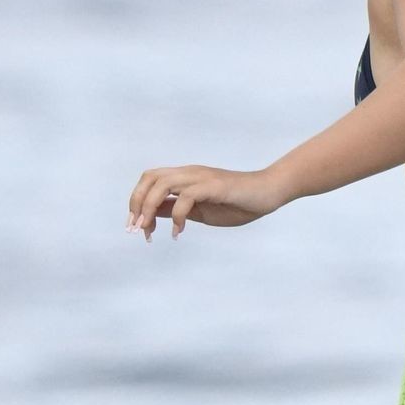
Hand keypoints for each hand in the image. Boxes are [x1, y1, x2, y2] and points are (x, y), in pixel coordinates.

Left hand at [126, 166, 287, 239]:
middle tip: (137, 229)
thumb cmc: (238, 203)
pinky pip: (186, 197)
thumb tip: (152, 214)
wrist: (268, 193)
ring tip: (149, 230)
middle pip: (150, 178)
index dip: (136, 202)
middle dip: (137, 204)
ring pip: (162, 184)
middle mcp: (189, 173)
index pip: (150, 181)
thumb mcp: (200, 210)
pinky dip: (177, 216)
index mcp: (185, 177)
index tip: (136, 227)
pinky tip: (179, 232)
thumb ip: (177, 209)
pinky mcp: (213, 186)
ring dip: (149, 208)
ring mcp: (201, 178)